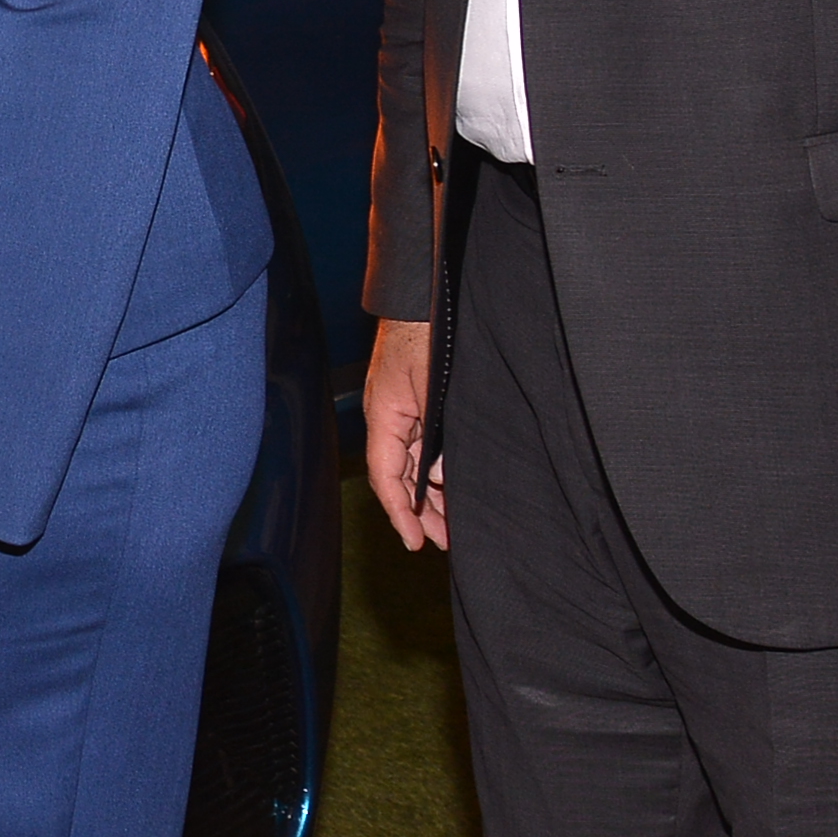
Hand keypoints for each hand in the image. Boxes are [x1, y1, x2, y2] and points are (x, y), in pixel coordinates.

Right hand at [362, 316, 445, 550]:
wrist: (423, 293)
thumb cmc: (425, 331)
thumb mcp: (434, 386)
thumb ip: (436, 434)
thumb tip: (441, 476)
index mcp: (384, 416)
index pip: (386, 477)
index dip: (400, 514)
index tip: (415, 543)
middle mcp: (389, 418)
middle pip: (400, 477)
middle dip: (420, 512)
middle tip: (444, 542)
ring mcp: (402, 409)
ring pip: (412, 462)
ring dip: (431, 492)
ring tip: (453, 520)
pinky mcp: (416, 401)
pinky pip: (422, 444)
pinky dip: (434, 467)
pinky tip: (451, 481)